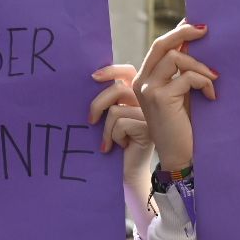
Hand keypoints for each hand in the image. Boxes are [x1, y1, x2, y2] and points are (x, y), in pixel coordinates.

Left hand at [90, 65, 155, 185]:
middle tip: (90, 120)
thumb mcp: (113, 117)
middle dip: (98, 104)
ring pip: (115, 110)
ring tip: (108, 142)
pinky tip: (122, 146)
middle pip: (117, 89)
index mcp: (139, 94)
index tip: (93, 77)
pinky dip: (114, 138)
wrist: (130, 170)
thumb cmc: (117, 143)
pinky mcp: (147, 127)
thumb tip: (92, 79)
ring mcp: (149, 114)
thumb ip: (111, 99)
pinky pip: (120, 124)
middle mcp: (146, 101)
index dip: (111, 70)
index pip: (127, 71)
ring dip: (106, 129)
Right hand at [132, 23, 216, 171]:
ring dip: (200, 67)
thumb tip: (193, 42)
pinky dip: (204, 82)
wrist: (178, 156)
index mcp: (144, 78)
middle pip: (161, 44)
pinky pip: (187, 77)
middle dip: (184, 33)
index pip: (159, 47)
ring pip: (176, 58)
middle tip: (206, 29)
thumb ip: (182, 70)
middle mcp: (141, 81)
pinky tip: (211, 96)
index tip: (196, 26)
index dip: (177, 33)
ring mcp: (148, 89)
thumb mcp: (181, 93)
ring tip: (214, 79)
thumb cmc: (183, 126)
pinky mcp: (160, 97)